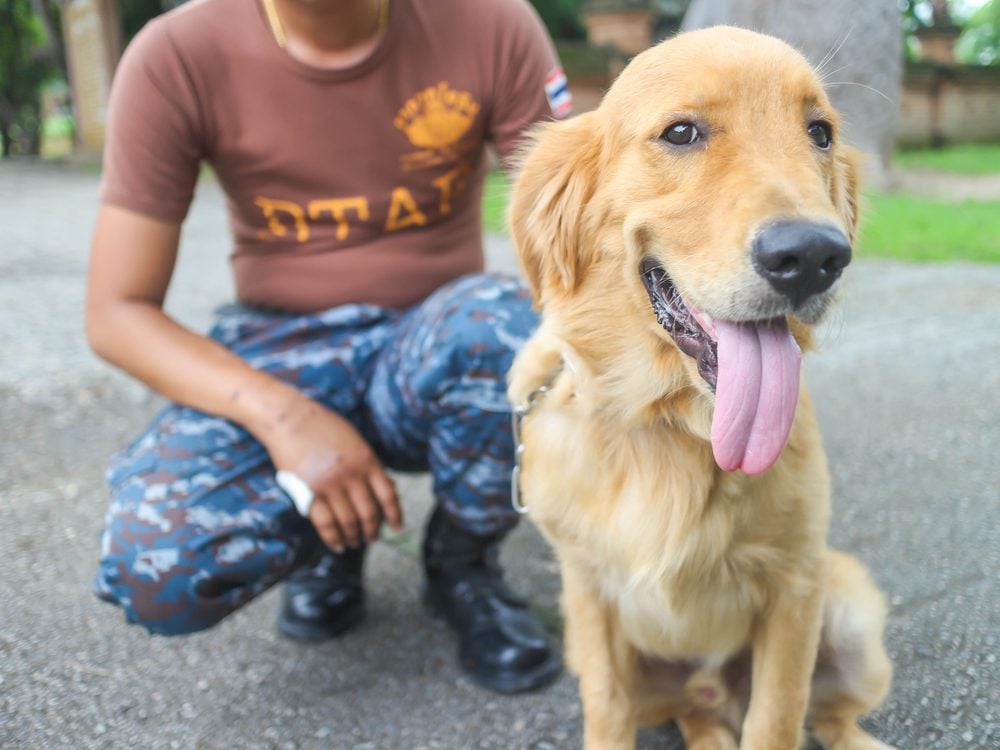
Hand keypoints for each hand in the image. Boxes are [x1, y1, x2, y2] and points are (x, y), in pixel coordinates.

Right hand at [258, 394, 401, 551]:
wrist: (290, 419)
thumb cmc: (324, 427)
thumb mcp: (356, 441)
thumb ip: (371, 464)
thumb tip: (389, 488)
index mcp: (368, 460)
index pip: (388, 495)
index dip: (395, 514)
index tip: (398, 528)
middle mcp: (352, 475)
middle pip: (369, 513)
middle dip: (373, 530)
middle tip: (372, 538)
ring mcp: (330, 485)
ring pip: (349, 522)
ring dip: (354, 537)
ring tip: (355, 543)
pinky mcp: (309, 493)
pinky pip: (325, 524)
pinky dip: (334, 538)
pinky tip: (338, 546)